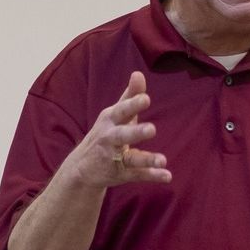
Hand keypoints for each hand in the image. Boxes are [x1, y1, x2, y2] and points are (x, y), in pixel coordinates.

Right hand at [74, 71, 170, 188]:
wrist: (81, 166)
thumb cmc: (106, 132)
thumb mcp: (115, 114)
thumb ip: (130, 95)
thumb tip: (139, 73)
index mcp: (110, 120)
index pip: (122, 111)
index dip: (133, 105)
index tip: (146, 98)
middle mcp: (109, 139)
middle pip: (122, 135)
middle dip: (135, 132)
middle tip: (152, 129)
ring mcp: (114, 158)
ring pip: (131, 158)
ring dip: (146, 159)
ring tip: (163, 160)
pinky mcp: (120, 174)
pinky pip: (137, 174)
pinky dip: (152, 176)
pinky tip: (167, 176)